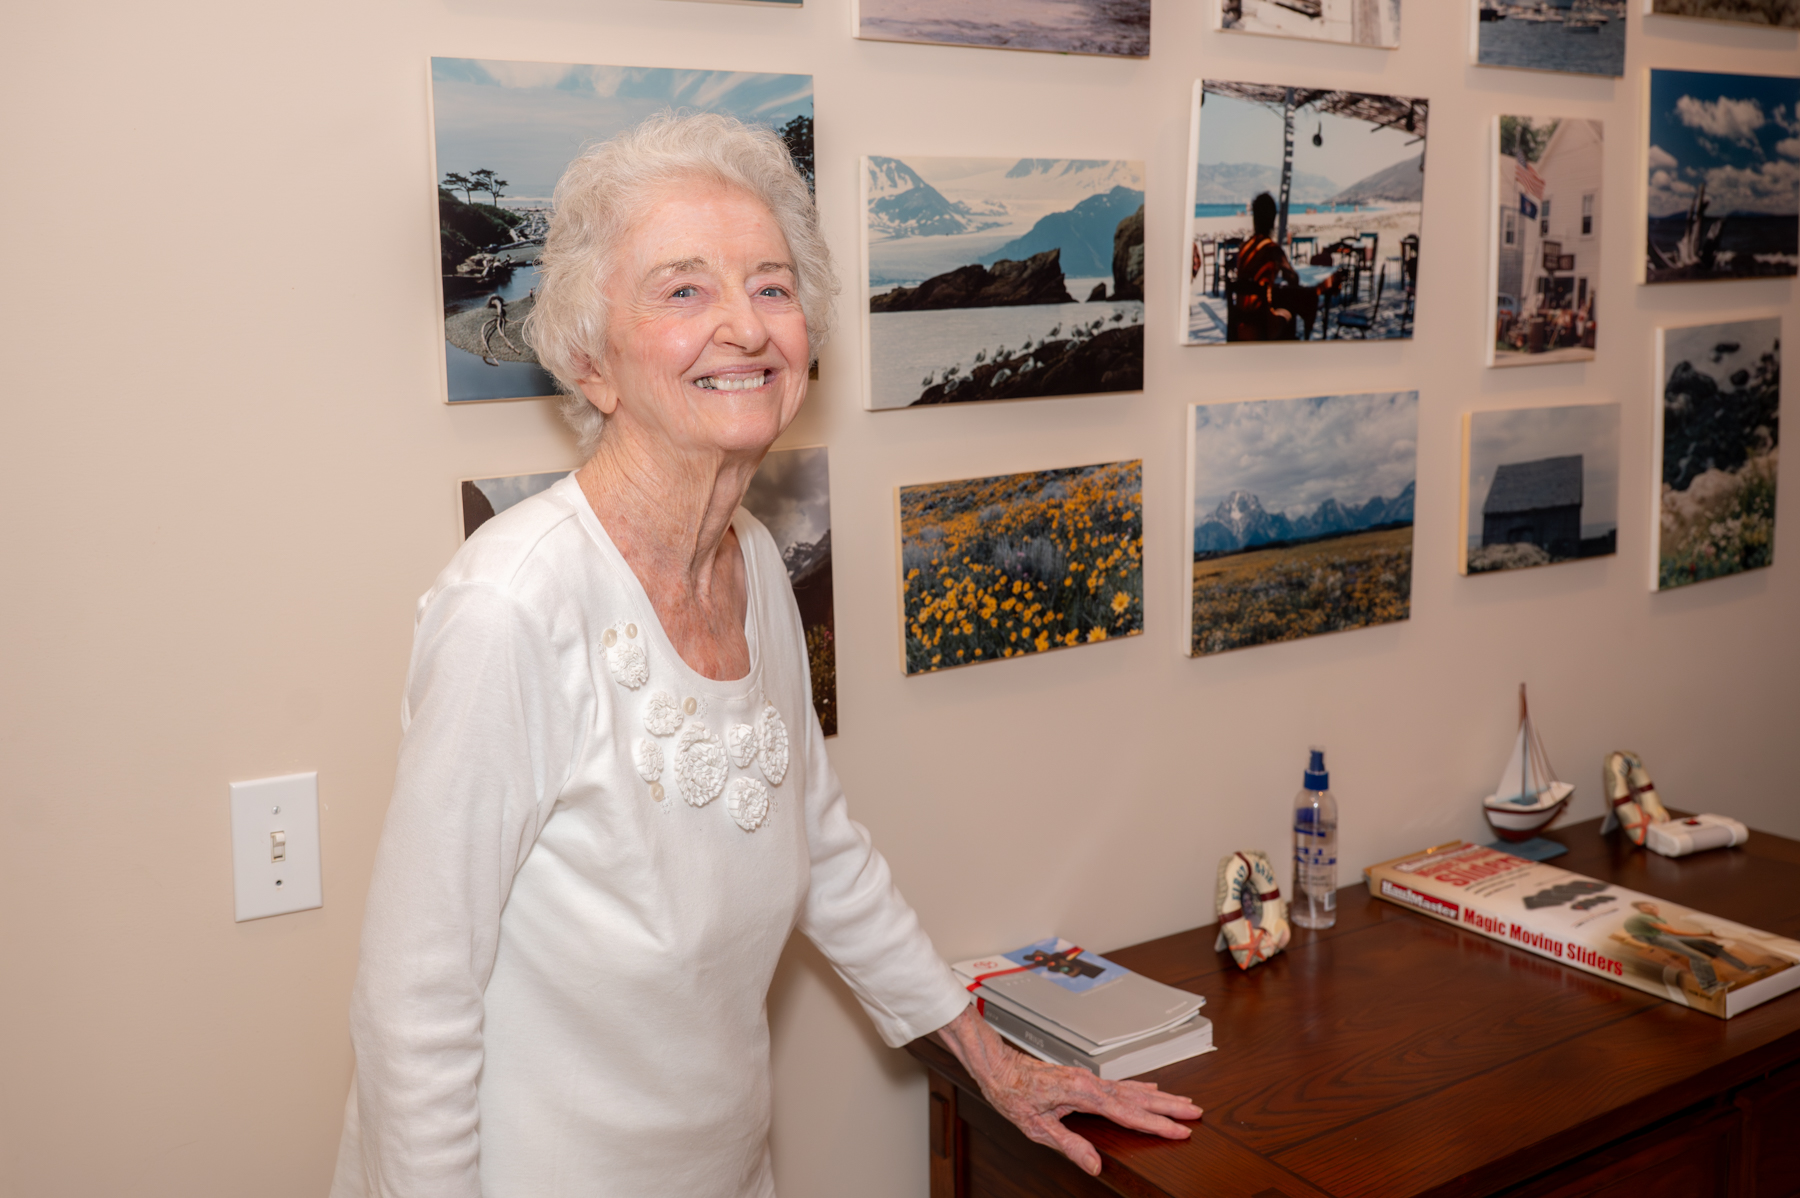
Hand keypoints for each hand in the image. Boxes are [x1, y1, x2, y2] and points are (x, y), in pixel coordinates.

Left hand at [931, 1005, 1201, 1175]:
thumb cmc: (1013, 1093)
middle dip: (1169, 1107)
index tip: (1181, 1131)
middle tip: (1197, 1112)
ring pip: (1133, 1090)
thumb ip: (1069, 1145)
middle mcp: (1090, 1082)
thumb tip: (1094, 1165)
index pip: (1129, 1114)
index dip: (1157, 1125)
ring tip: (1184, 1102)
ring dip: (1160, 1097)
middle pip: (1138, 1098)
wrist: (998, 1067)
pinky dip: (1140, 1088)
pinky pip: (1120, 1085)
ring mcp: (1089, 1079)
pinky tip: (1150, 1090)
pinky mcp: (1084, 1079)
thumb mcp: (1037, 1127)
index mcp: (1083, 1093)